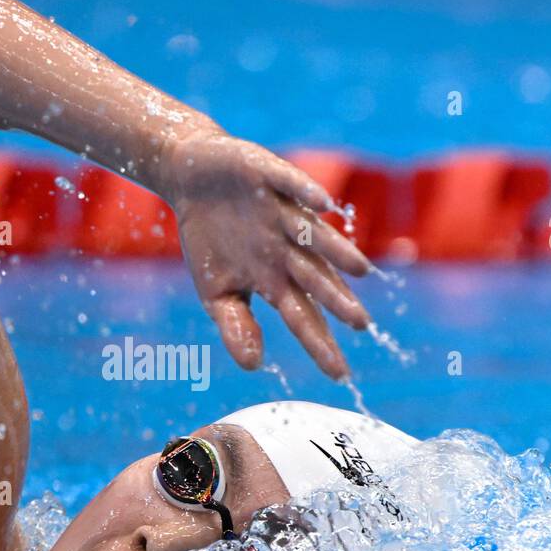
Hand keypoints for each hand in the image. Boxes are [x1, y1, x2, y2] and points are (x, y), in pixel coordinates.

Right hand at [159, 128, 372, 378]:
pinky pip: (291, 184)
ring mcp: (281, 214)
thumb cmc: (208, 238)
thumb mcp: (214, 291)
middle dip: (337, 301)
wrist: (190, 178)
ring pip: (313, 235)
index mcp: (274, 279)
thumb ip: (236, 326)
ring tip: (361, 269)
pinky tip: (323, 205)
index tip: (340, 375)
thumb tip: (254, 366)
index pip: (302, 316)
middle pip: (316, 279)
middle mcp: (286, 249)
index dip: (319, 343)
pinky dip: (306, 193)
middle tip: (361, 325)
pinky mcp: (270, 176)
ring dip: (335, 250)